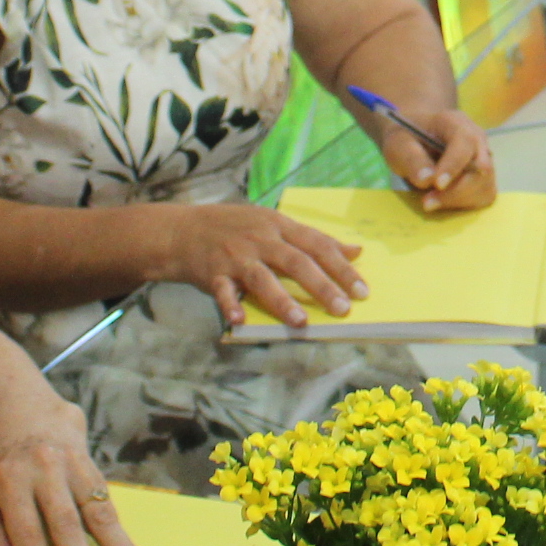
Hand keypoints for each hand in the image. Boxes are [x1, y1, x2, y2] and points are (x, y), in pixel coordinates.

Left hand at [0, 393, 146, 545]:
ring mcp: (71, 466)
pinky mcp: (92, 465)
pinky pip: (110, 502)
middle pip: (65, 522)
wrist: (27, 413)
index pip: (26, 529)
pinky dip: (124, 534)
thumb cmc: (6, 467)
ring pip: (97, 510)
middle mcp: (43, 471)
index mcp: (10, 481)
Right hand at [156, 202, 367, 330]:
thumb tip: (356, 250)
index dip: (342, 268)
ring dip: (282, 300)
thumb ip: (314, 238)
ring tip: (301, 322)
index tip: (362, 290)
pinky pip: (223, 291)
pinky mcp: (213, 274)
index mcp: (280, 225)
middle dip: (322, 286)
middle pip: (296, 262)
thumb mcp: (276, 224)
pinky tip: (239, 321)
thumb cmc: (237, 228)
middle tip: (343, 309)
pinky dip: (230, 306)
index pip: (318, 245)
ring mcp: (236, 256)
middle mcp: (261, 239)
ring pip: (263, 279)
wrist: (183, 230)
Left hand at [382, 106, 495, 212]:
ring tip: (430, 201)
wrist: (416, 137)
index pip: (465, 142)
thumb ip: (411, 159)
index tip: (437, 185)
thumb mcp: (399, 144)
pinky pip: (483, 196)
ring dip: (458, 200)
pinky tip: (443, 201)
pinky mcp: (484, 177)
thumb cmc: (408, 138)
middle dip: (455, 191)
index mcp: (456, 123)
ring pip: (485, 186)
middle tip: (427, 202)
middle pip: (481, 169)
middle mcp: (477, 139)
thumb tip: (427, 180)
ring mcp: (484, 159)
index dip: (454, 165)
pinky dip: (464, 204)